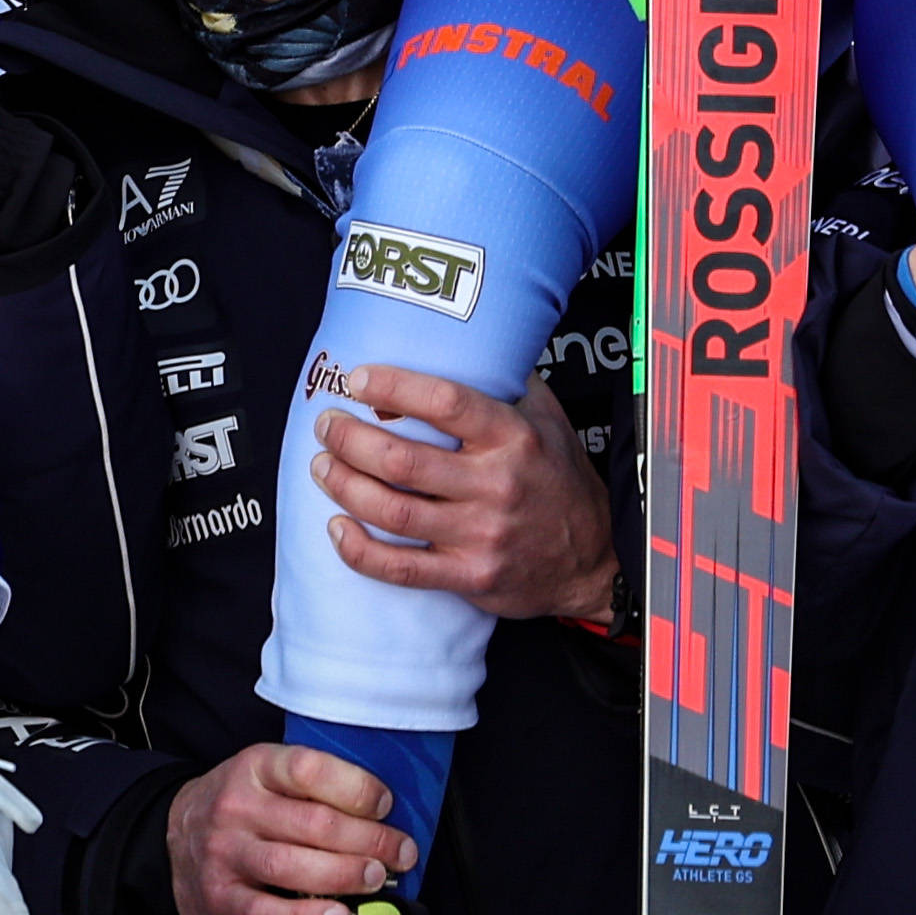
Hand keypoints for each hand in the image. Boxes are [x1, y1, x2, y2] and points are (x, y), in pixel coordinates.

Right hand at [169, 740, 405, 914]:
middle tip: (402, 852)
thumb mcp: (266, 776)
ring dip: (345, 874)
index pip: (308, 769)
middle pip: (313, 824)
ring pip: (292, 866)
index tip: (386, 803)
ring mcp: (225, 854)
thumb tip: (384, 811)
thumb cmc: (242, 807)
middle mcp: (237, 807)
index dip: (355, 787)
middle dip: (369, 840)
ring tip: (378, 878)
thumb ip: (311, 786)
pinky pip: (267, 913)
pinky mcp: (221, 899)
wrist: (171, 841)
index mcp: (255, 767)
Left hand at [310, 362, 616, 621]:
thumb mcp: (548, 417)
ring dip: (344, 485)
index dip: (394, 387)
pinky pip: (401, 568)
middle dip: (350, 438)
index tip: (358, 379)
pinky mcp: (469, 576)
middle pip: (403, 459)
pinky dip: (359, 550)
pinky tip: (336, 528)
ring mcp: (480, 534)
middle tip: (328, 423)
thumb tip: (465, 338)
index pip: (445, 402)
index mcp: (513, 437)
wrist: (593, 557)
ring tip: (322, 465)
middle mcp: (495, 484)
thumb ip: (508, 380)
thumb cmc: (561, 480)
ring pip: (393, 511)